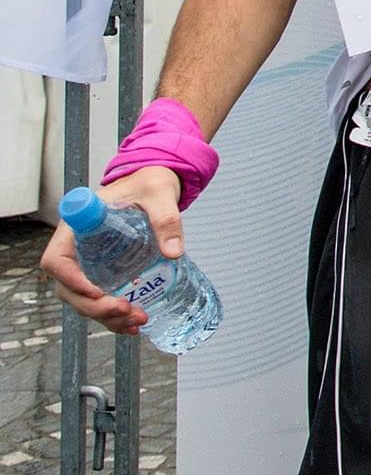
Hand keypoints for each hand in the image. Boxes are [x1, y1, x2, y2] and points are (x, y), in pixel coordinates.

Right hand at [42, 168, 182, 334]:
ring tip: (138, 320)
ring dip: (106, 317)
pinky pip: (100, 301)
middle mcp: (77, 249)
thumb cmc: (148, 183)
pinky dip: (114, 318)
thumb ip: (166, 217)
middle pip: (68, 289)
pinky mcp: (105, 274)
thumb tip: (173, 252)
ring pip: (84, 301)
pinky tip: (134, 325)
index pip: (57, 260)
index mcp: (78, 226)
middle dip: (95, 307)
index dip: (71, 280)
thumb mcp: (158, 193)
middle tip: (127, 310)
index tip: (96, 292)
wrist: (154, 186)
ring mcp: (89, 264)